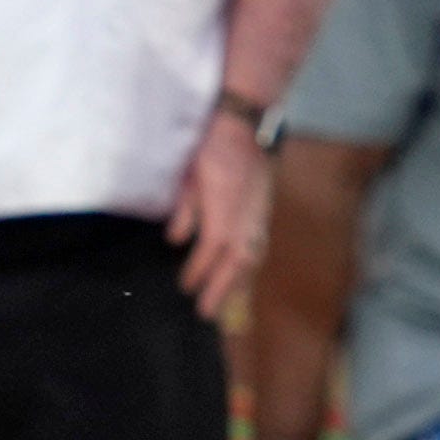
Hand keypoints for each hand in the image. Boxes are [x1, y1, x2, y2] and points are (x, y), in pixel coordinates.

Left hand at [164, 114, 269, 320]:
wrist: (248, 123)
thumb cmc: (214, 145)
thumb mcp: (190, 175)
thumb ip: (185, 210)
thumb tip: (175, 241)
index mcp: (226, 206)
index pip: (212, 248)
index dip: (199, 271)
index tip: (184, 288)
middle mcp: (247, 216)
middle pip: (238, 263)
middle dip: (223, 291)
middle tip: (206, 316)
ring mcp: (259, 215)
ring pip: (252, 259)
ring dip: (240, 285)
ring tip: (228, 309)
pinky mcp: (264, 212)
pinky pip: (258, 248)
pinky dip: (249, 268)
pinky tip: (242, 279)